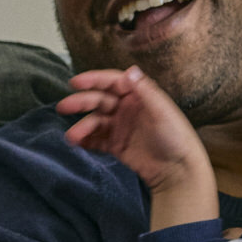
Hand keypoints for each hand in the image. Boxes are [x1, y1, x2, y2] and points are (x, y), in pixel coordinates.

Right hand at [58, 68, 213, 196]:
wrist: (178, 170)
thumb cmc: (175, 137)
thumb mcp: (161, 111)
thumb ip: (144, 91)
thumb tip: (129, 71)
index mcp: (138, 95)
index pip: (111, 83)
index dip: (93, 80)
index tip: (75, 82)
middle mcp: (126, 108)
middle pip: (99, 100)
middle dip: (81, 102)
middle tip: (63, 107)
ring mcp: (120, 127)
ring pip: (95, 122)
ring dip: (82, 127)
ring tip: (71, 137)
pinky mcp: (116, 146)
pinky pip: (96, 140)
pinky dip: (85, 141)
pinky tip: (76, 143)